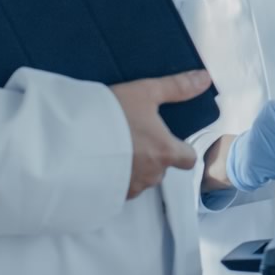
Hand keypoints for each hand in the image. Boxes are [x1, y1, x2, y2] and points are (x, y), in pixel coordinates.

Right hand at [109, 70, 211, 198]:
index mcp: (165, 152)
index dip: (182, 150)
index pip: (188, 159)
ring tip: (114, 149)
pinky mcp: (109, 195)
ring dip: (133, 169)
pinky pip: (119, 189)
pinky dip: (115, 179)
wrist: (70, 141)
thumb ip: (176, 87)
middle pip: (162, 170)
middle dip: (152, 158)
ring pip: (141, 180)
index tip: (170, 140)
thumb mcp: (144, 92)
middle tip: (134, 138)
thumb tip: (204, 79)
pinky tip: (101, 163)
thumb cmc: (111, 116)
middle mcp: (151, 175)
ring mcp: (130, 188)